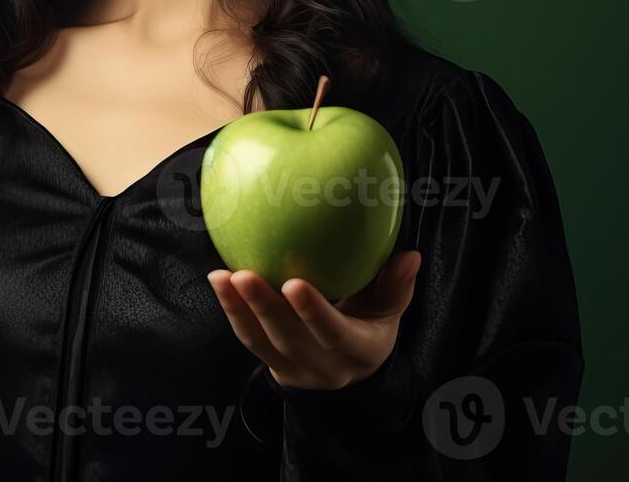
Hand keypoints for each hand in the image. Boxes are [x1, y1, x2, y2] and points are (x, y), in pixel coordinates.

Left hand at [206, 249, 420, 389]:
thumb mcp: (389, 312)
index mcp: (357, 352)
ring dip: (238, 309)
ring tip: (220, 276)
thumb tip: (409, 255)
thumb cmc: (370, 327)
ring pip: (261, 342)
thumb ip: (396, 286)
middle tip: (243, 274)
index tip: (294, 283)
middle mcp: (323, 367)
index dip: (314, 313)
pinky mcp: (271, 363)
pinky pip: (248, 339)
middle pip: (289, 340)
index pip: (334, 334)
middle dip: (264, 308)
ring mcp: (293, 369)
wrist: (348, 372)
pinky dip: (231, 310)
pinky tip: (218, 280)